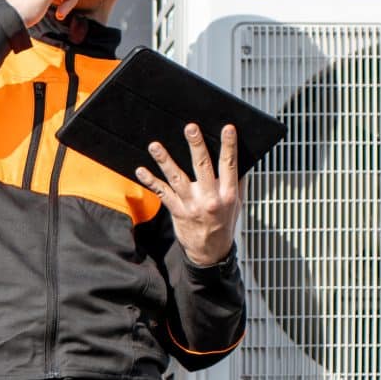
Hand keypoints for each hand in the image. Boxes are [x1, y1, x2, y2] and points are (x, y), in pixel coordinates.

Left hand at [132, 123, 245, 265]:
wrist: (210, 251)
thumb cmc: (224, 223)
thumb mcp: (237, 203)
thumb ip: (237, 181)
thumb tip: (239, 157)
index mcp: (228, 194)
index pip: (229, 165)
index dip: (229, 146)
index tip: (228, 128)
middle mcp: (209, 199)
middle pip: (202, 167)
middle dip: (196, 146)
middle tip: (190, 128)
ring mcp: (191, 205)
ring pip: (176, 178)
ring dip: (165, 160)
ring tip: (155, 145)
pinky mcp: (177, 211)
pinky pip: (162, 193)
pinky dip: (150, 181)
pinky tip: (141, 170)